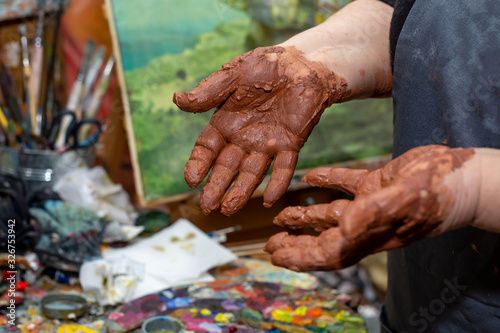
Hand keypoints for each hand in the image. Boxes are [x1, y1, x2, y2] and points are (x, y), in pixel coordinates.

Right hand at [173, 46, 342, 214]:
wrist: (304, 64)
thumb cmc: (267, 65)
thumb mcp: (233, 75)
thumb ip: (208, 91)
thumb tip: (176, 100)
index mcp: (226, 122)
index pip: (207, 149)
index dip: (198, 164)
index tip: (190, 181)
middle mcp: (244, 137)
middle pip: (226, 167)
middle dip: (216, 187)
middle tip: (207, 207)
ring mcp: (267, 143)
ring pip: (252, 173)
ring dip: (241, 192)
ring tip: (229, 210)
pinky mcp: (291, 144)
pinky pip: (283, 168)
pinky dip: (277, 184)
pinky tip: (268, 201)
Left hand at [265, 145, 477, 270]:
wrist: (467, 178)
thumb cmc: (441, 190)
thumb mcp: (405, 198)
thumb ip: (374, 212)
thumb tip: (343, 228)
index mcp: (371, 233)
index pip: (327, 252)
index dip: (299, 257)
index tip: (275, 256)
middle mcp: (368, 223)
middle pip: (324, 239)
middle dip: (296, 243)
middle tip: (270, 242)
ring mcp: (372, 204)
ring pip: (331, 214)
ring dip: (306, 216)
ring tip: (282, 216)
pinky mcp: (379, 184)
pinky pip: (347, 185)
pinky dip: (328, 182)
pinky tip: (311, 177)